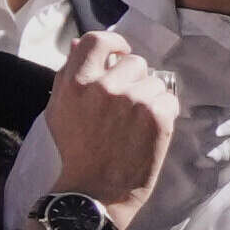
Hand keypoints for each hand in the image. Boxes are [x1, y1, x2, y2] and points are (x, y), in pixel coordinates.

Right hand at [17, 45, 177, 229]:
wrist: (95, 189)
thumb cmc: (76, 150)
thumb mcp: (59, 108)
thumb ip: (68, 74)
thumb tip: (78, 44)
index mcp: (76, 81)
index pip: (98, 40)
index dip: (115, 44)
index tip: (121, 54)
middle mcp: (104, 86)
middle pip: (134, 62)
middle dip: (134, 78)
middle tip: (127, 104)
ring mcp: (133, 100)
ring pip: (155, 81)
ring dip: (150, 96)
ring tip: (136, 122)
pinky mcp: (157, 116)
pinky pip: (170, 99)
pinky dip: (165, 112)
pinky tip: (150, 130)